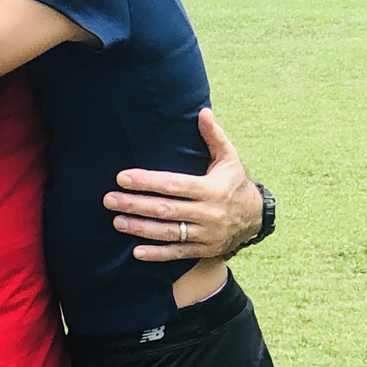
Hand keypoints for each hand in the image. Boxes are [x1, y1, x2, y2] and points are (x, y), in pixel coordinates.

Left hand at [103, 108, 262, 260]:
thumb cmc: (235, 182)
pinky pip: (178, 253)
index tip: (122, 178)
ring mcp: (206, 235)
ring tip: (117, 221)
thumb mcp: (229, 158)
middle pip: (166, 210)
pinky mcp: (204, 250)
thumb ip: (214, 136)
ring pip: (169, 233)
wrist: (257, 218)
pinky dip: (157, 254)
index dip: (147, 182)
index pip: (173, 185)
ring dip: (140, 228)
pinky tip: (136, 251)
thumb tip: (203, 112)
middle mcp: (209, 213)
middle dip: (135, 205)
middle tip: (109, 200)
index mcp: (211, 189)